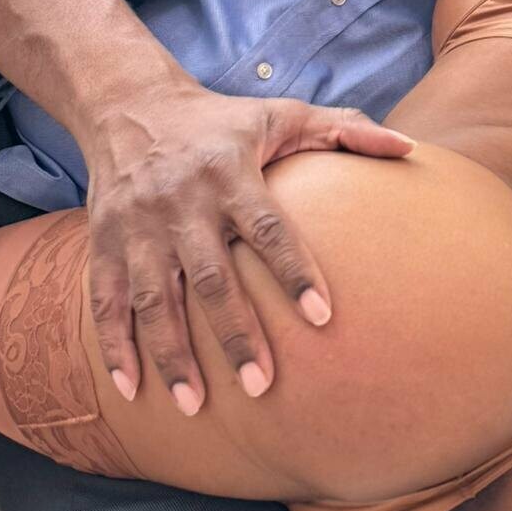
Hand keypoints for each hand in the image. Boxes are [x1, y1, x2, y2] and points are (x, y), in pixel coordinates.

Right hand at [81, 76, 414, 413]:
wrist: (129, 104)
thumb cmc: (223, 121)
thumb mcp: (284, 113)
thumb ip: (348, 131)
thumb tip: (409, 147)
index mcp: (231, 172)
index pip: (269, 228)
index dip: (295, 271)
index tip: (323, 317)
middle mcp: (181, 201)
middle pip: (211, 276)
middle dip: (235, 334)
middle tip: (262, 386)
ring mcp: (137, 225)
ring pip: (153, 298)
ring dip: (171, 354)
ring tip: (197, 406)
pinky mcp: (102, 240)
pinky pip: (104, 299)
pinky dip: (113, 346)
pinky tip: (131, 391)